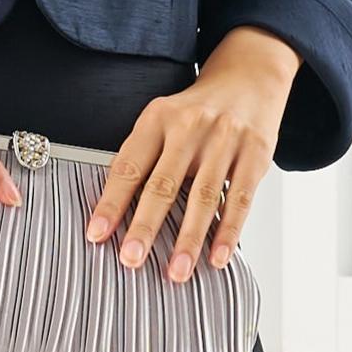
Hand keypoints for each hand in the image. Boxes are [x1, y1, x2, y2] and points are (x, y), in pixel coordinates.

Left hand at [83, 27, 299, 281]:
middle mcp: (190, 127)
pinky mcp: (255, 155)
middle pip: (163, 184)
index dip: (111, 202)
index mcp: (158, 117)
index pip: (129, 165)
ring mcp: (224, 141)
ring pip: (202, 198)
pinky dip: (227, 232)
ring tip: (175, 273)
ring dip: (188, 240)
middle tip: (131, 261)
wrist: (248, 77)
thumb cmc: (196, 109)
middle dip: (145, 226)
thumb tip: (115, 207)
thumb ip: (144, 155)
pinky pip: (238, 200)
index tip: (96, 234)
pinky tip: (217, 258)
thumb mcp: (164, 118)